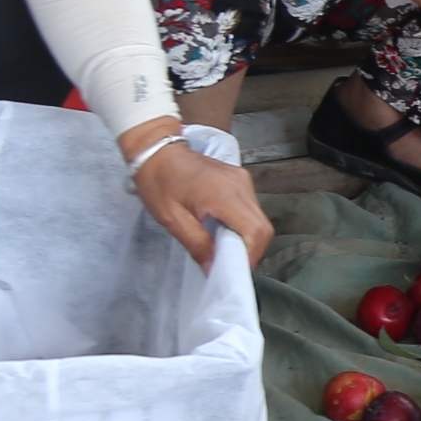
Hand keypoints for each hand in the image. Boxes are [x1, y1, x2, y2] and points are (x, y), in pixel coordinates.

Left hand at [130, 133, 273, 270]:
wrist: (157, 150)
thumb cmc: (159, 181)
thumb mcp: (172, 219)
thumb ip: (196, 245)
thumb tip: (213, 268)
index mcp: (222, 194)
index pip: (255, 231)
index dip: (251, 255)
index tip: (235, 269)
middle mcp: (239, 185)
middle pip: (263, 227)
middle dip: (250, 249)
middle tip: (229, 261)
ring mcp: (242, 180)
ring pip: (260, 219)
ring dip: (247, 237)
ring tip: (224, 245)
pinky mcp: (240, 179)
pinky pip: (252, 208)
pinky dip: (244, 224)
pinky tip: (225, 229)